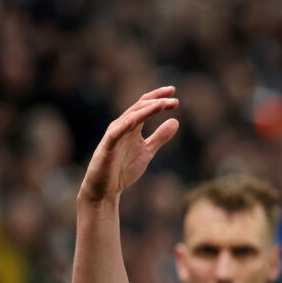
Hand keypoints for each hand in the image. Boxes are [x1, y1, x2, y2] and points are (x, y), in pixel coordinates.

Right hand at [80, 88, 179, 203]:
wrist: (105, 189)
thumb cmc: (123, 169)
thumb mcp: (147, 151)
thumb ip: (160, 137)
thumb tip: (176, 121)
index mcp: (132, 127)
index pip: (145, 106)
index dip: (158, 98)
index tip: (173, 93)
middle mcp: (122, 126)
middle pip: (139, 107)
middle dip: (156, 102)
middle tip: (174, 101)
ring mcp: (114, 136)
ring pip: (130, 117)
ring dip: (146, 110)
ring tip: (161, 105)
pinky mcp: (107, 147)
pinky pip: (115, 134)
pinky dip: (124, 126)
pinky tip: (134, 120)